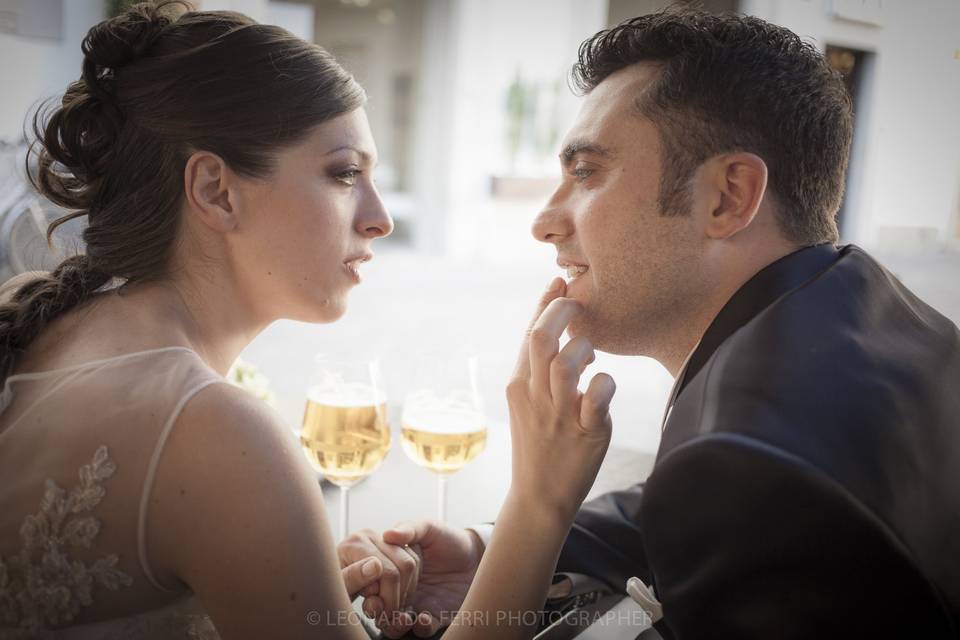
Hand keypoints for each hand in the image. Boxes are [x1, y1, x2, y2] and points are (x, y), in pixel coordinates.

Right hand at [341, 521, 483, 637]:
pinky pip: (423, 628)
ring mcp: (417, 604)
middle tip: (379, 608)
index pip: (372, 583)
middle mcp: (401, 590)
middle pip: (379, 608)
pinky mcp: (436, 616)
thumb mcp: (428, 528)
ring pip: (396, 624)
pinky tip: (424, 617)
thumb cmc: (449, 539)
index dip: (368, 587)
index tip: (370, 587)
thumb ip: (409, 528)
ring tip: (402, 617)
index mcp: (394, 569)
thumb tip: (388, 533)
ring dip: (395, 625)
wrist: (478, 554)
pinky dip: (420, 626)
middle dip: (377, 612)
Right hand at [506, 278, 614, 520]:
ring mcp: (559, 415)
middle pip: (543, 339)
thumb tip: (552, 325)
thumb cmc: (539, 442)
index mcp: (518, 385)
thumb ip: (537, 368)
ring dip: (584, 349)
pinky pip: (598, 395)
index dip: (546, 303)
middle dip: (563, 312)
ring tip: (591, 357)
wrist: (540, 496)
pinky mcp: (586, 433)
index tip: (560, 283)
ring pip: (567, 363)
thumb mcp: (527, 403)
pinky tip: (604, 387)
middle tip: (580, 306)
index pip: (529, 332)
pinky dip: (605, 383)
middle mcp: (535, 397)